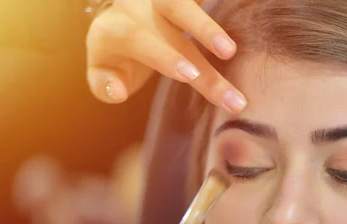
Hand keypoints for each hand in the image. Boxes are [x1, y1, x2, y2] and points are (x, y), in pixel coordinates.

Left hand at [86, 0, 247, 113]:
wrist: (122, 17)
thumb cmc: (117, 53)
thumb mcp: (101, 70)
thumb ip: (103, 85)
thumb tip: (116, 92)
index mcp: (116, 28)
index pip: (140, 39)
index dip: (166, 56)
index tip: (191, 75)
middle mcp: (139, 8)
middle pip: (173, 27)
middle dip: (201, 54)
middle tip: (228, 89)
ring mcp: (162, 0)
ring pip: (184, 5)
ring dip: (209, 28)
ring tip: (232, 52)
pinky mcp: (182, 0)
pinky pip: (199, 0)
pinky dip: (221, 8)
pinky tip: (245, 14)